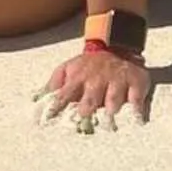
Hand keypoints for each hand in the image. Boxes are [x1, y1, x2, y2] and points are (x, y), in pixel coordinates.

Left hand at [35, 49, 152, 130]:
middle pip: (90, 98)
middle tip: (82, 123)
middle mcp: (97, 79)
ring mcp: (117, 80)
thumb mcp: (68, 69)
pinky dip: (137, 109)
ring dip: (111, 110)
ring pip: (113, 97)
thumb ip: (53, 85)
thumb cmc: (87, 66)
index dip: (58, 105)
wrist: (116, 46)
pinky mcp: (136, 82)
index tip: (51, 118)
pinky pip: (137, 97)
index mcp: (78, 77)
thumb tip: (34, 100)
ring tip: (109, 124)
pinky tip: (137, 120)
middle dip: (86, 109)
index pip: (65, 94)